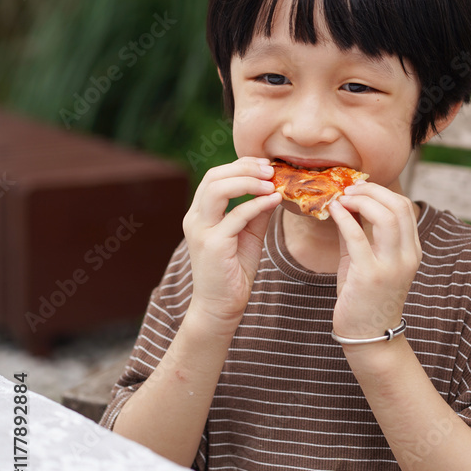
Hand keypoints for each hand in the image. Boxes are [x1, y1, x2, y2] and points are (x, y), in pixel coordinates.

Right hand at [182, 157, 281, 335]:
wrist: (221, 306)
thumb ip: (257, 211)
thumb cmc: (234, 270)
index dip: (240, 165)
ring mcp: (201, 231)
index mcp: (200, 213)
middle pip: (213, 177)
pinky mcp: (213, 245)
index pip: (215, 176)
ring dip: (248, 181)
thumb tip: (275, 188)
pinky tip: (275, 200)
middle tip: (271, 169)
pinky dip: (257, 204)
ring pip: (218, 189)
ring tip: (271, 182)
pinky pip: (237, 215)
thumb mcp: (248, 234)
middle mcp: (195, 218)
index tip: (265, 165)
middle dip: (244, 168)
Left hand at [328, 183, 421, 340]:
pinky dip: (344, 218)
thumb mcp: (366, 260)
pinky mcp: (370, 276)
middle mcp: (407, 256)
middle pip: (398, 206)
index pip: (405, 207)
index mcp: (412, 251)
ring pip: (385, 217)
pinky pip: (358, 237)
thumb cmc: (365, 297)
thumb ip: (358, 233)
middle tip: (349, 189)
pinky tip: (332, 210)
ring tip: (341, 198)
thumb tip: (343, 204)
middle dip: (371, 191)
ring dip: (360, 201)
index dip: (381, 191)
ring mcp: (391, 266)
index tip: (359, 188)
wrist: (368, 337)